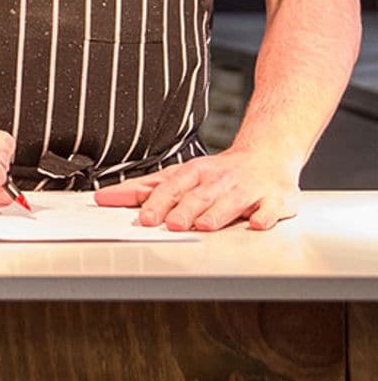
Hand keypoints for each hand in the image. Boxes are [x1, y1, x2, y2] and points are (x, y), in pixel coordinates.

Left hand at [93, 148, 300, 230]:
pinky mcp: (273, 199)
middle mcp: (217, 180)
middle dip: (183, 209)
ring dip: (215, 214)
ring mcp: (245, 189)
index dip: (156, 202)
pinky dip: (264, 216)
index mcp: (193, 174)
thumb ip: (146, 188)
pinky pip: (269, 208)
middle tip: (169, 225)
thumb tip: (107, 196)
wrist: (267, 155)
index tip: (142, 218)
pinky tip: (256, 224)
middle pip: (197, 195)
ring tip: (202, 226)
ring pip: (229, 202)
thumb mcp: (181, 175)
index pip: (170, 187)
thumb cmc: (218, 172)